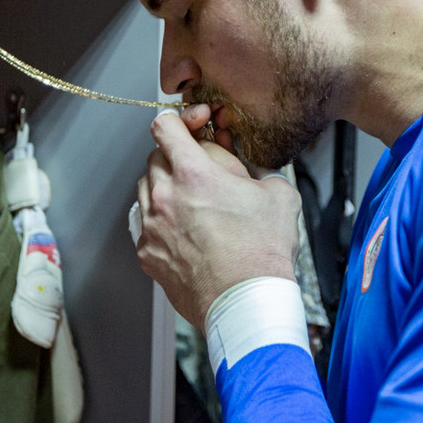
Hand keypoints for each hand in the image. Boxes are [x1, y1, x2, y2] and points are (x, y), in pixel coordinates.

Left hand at [136, 105, 300, 330]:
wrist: (246, 302)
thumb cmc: (262, 251)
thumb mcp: (277, 193)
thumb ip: (255, 170)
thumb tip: (246, 171)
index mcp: (193, 172)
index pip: (164, 125)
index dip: (179, 121)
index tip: (193, 127)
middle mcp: (164, 196)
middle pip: (155, 157)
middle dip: (176, 156)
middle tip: (202, 170)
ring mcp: (151, 227)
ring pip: (146, 189)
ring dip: (166, 187)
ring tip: (195, 203)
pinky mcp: (148, 254)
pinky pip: (146, 225)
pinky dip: (162, 221)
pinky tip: (187, 231)